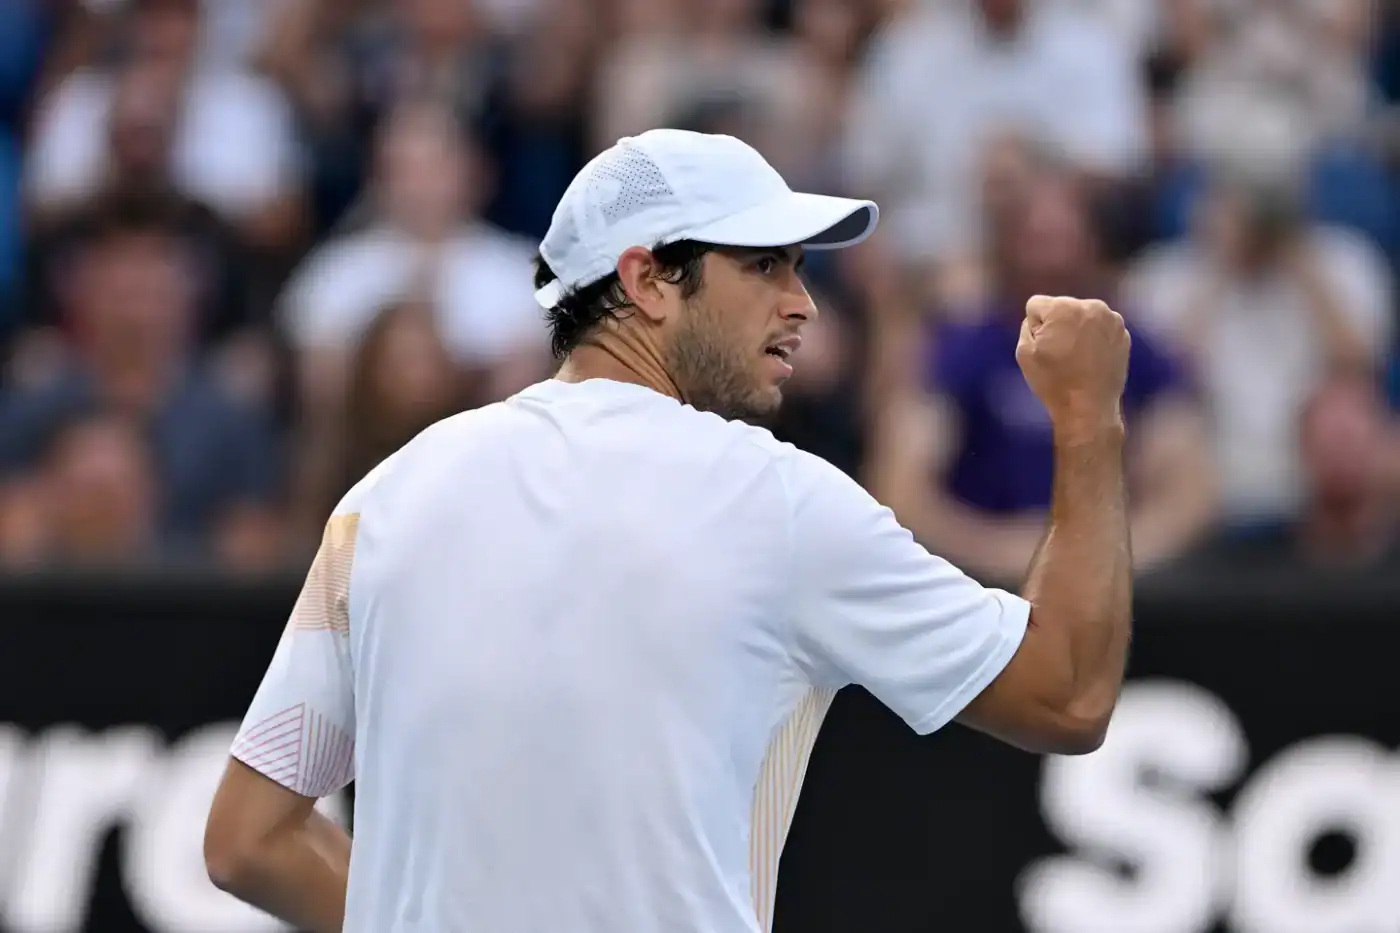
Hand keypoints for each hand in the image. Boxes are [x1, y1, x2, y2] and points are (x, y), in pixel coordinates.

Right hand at [1016, 295, 1130, 437]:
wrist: (1089, 408)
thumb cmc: (1053, 382)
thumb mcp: (1024, 353)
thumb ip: (1027, 326)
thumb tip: (1040, 319)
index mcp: (1063, 307)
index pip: (1036, 305)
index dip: (1034, 327)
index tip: (1043, 348)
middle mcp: (1090, 306)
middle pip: (1062, 307)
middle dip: (1058, 324)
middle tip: (1060, 354)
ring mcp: (1111, 319)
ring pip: (1082, 316)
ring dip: (1077, 329)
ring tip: (1077, 358)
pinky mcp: (1124, 333)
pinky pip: (1100, 327)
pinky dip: (1094, 338)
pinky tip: (1091, 360)